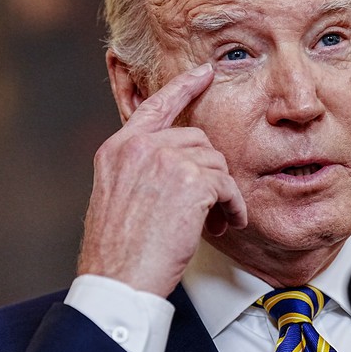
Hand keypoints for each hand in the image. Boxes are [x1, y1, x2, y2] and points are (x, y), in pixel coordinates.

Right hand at [76, 64, 246, 296]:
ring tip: (215, 220)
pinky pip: (226, 185)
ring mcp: (164, 159)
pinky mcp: (190, 179)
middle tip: (210, 205)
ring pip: (215, 163)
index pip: (155, 106)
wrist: (118, 278)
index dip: (183, 87)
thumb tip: (179, 166)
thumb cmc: (118, 250)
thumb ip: (142, 170)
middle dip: (209, 172)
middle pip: (197, 140)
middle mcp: (139, 147)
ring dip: (222, 193)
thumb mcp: (118, 197)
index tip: (204, 73)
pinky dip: (233, 206)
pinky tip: (226, 224)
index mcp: (118, 149)